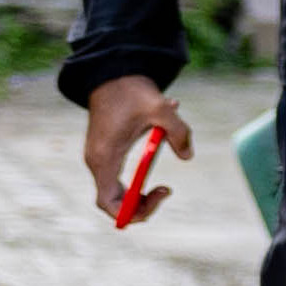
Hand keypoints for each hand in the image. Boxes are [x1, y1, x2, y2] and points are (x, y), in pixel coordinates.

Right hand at [83, 72, 189, 225]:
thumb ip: (179, 132)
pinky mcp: (105, 152)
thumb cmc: (131, 92)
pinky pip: (119, 178)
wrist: (111, 74)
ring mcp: (99, 158)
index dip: (133, 211)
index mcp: (104, 157)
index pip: (108, 202)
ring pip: (117, 192)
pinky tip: (156, 155)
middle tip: (166, 192)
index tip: (160, 195)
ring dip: (141, 192)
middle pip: (113, 202)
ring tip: (164, 185)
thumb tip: (188, 156)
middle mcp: (97, 162)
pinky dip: (138, 178)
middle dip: (141, 205)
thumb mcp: (161, 109)